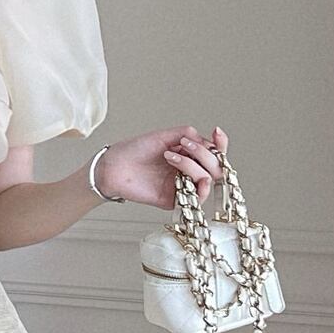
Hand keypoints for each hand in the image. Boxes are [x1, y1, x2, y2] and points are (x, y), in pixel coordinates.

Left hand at [99, 124, 228, 207]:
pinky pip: (197, 197)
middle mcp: (188, 172)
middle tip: (185, 145)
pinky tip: (178, 169)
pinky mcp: (174, 200)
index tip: (216, 132)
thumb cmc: (134, 151)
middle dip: (205, 153)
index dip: (220, 143)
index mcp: (187, 156)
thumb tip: (206, 140)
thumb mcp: (163, 136)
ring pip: (208, 179)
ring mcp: (182, 186)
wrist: (113, 166)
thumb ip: (187, 134)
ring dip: (194, 164)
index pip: (213, 153)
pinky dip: (194, 181)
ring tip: (170, 155)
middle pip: (216, 167)